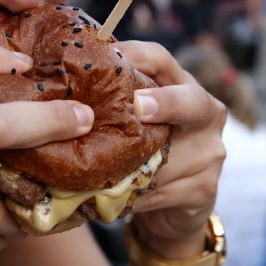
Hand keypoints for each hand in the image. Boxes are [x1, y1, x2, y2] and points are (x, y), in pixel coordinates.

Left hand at [117, 41, 225, 257]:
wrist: (174, 209)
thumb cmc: (144, 154)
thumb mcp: (132, 123)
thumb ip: (112, 105)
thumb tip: (55, 92)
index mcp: (183, 86)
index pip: (161, 59)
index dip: (136, 56)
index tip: (109, 59)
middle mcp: (206, 115)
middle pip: (192, 100)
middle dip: (166, 103)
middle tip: (139, 107)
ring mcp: (209, 153)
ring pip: (172, 156)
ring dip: (134, 163)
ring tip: (100, 165)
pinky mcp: (204, 190)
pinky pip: (163, 191)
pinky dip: (134, 194)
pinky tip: (111, 195)